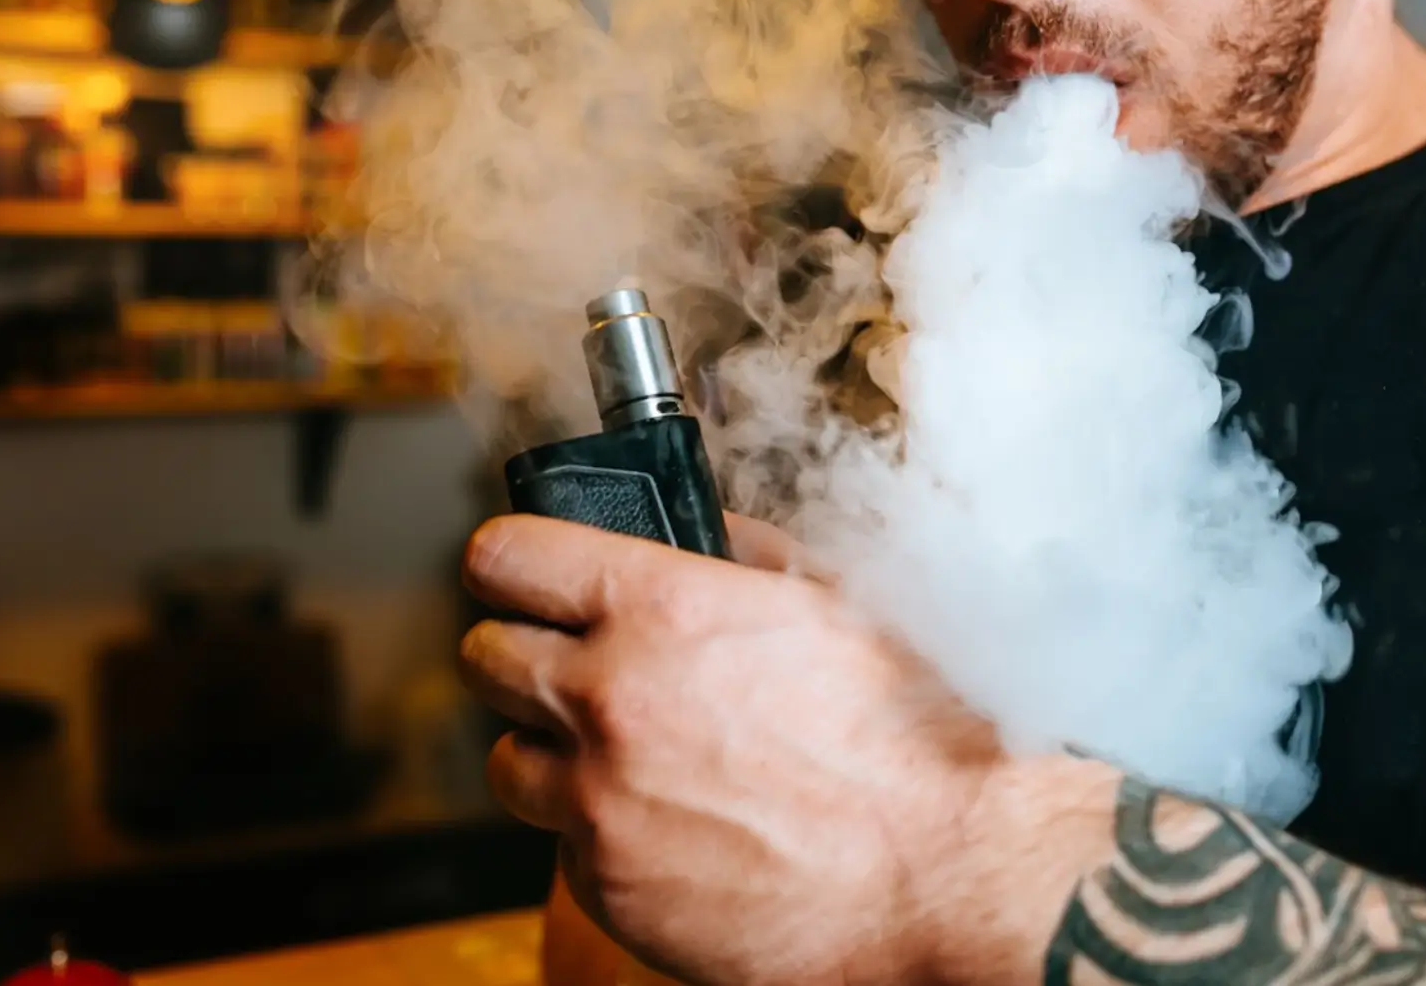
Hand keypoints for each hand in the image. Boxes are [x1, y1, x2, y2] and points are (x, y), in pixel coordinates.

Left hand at [459, 512, 1040, 985]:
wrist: (941, 872)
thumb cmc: (907, 738)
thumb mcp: (829, 606)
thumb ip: (741, 557)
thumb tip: (698, 535)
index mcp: (660, 608)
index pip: (506, 557)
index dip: (512, 562)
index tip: (521, 575)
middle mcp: (610, 699)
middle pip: (484, 658)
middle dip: (521, 655)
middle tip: (568, 667)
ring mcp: (599, 801)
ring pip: (509, 761)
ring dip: (552, 753)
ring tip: (624, 759)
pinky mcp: (608, 889)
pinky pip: (563, 848)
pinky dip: (600, 835)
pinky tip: (673, 827)